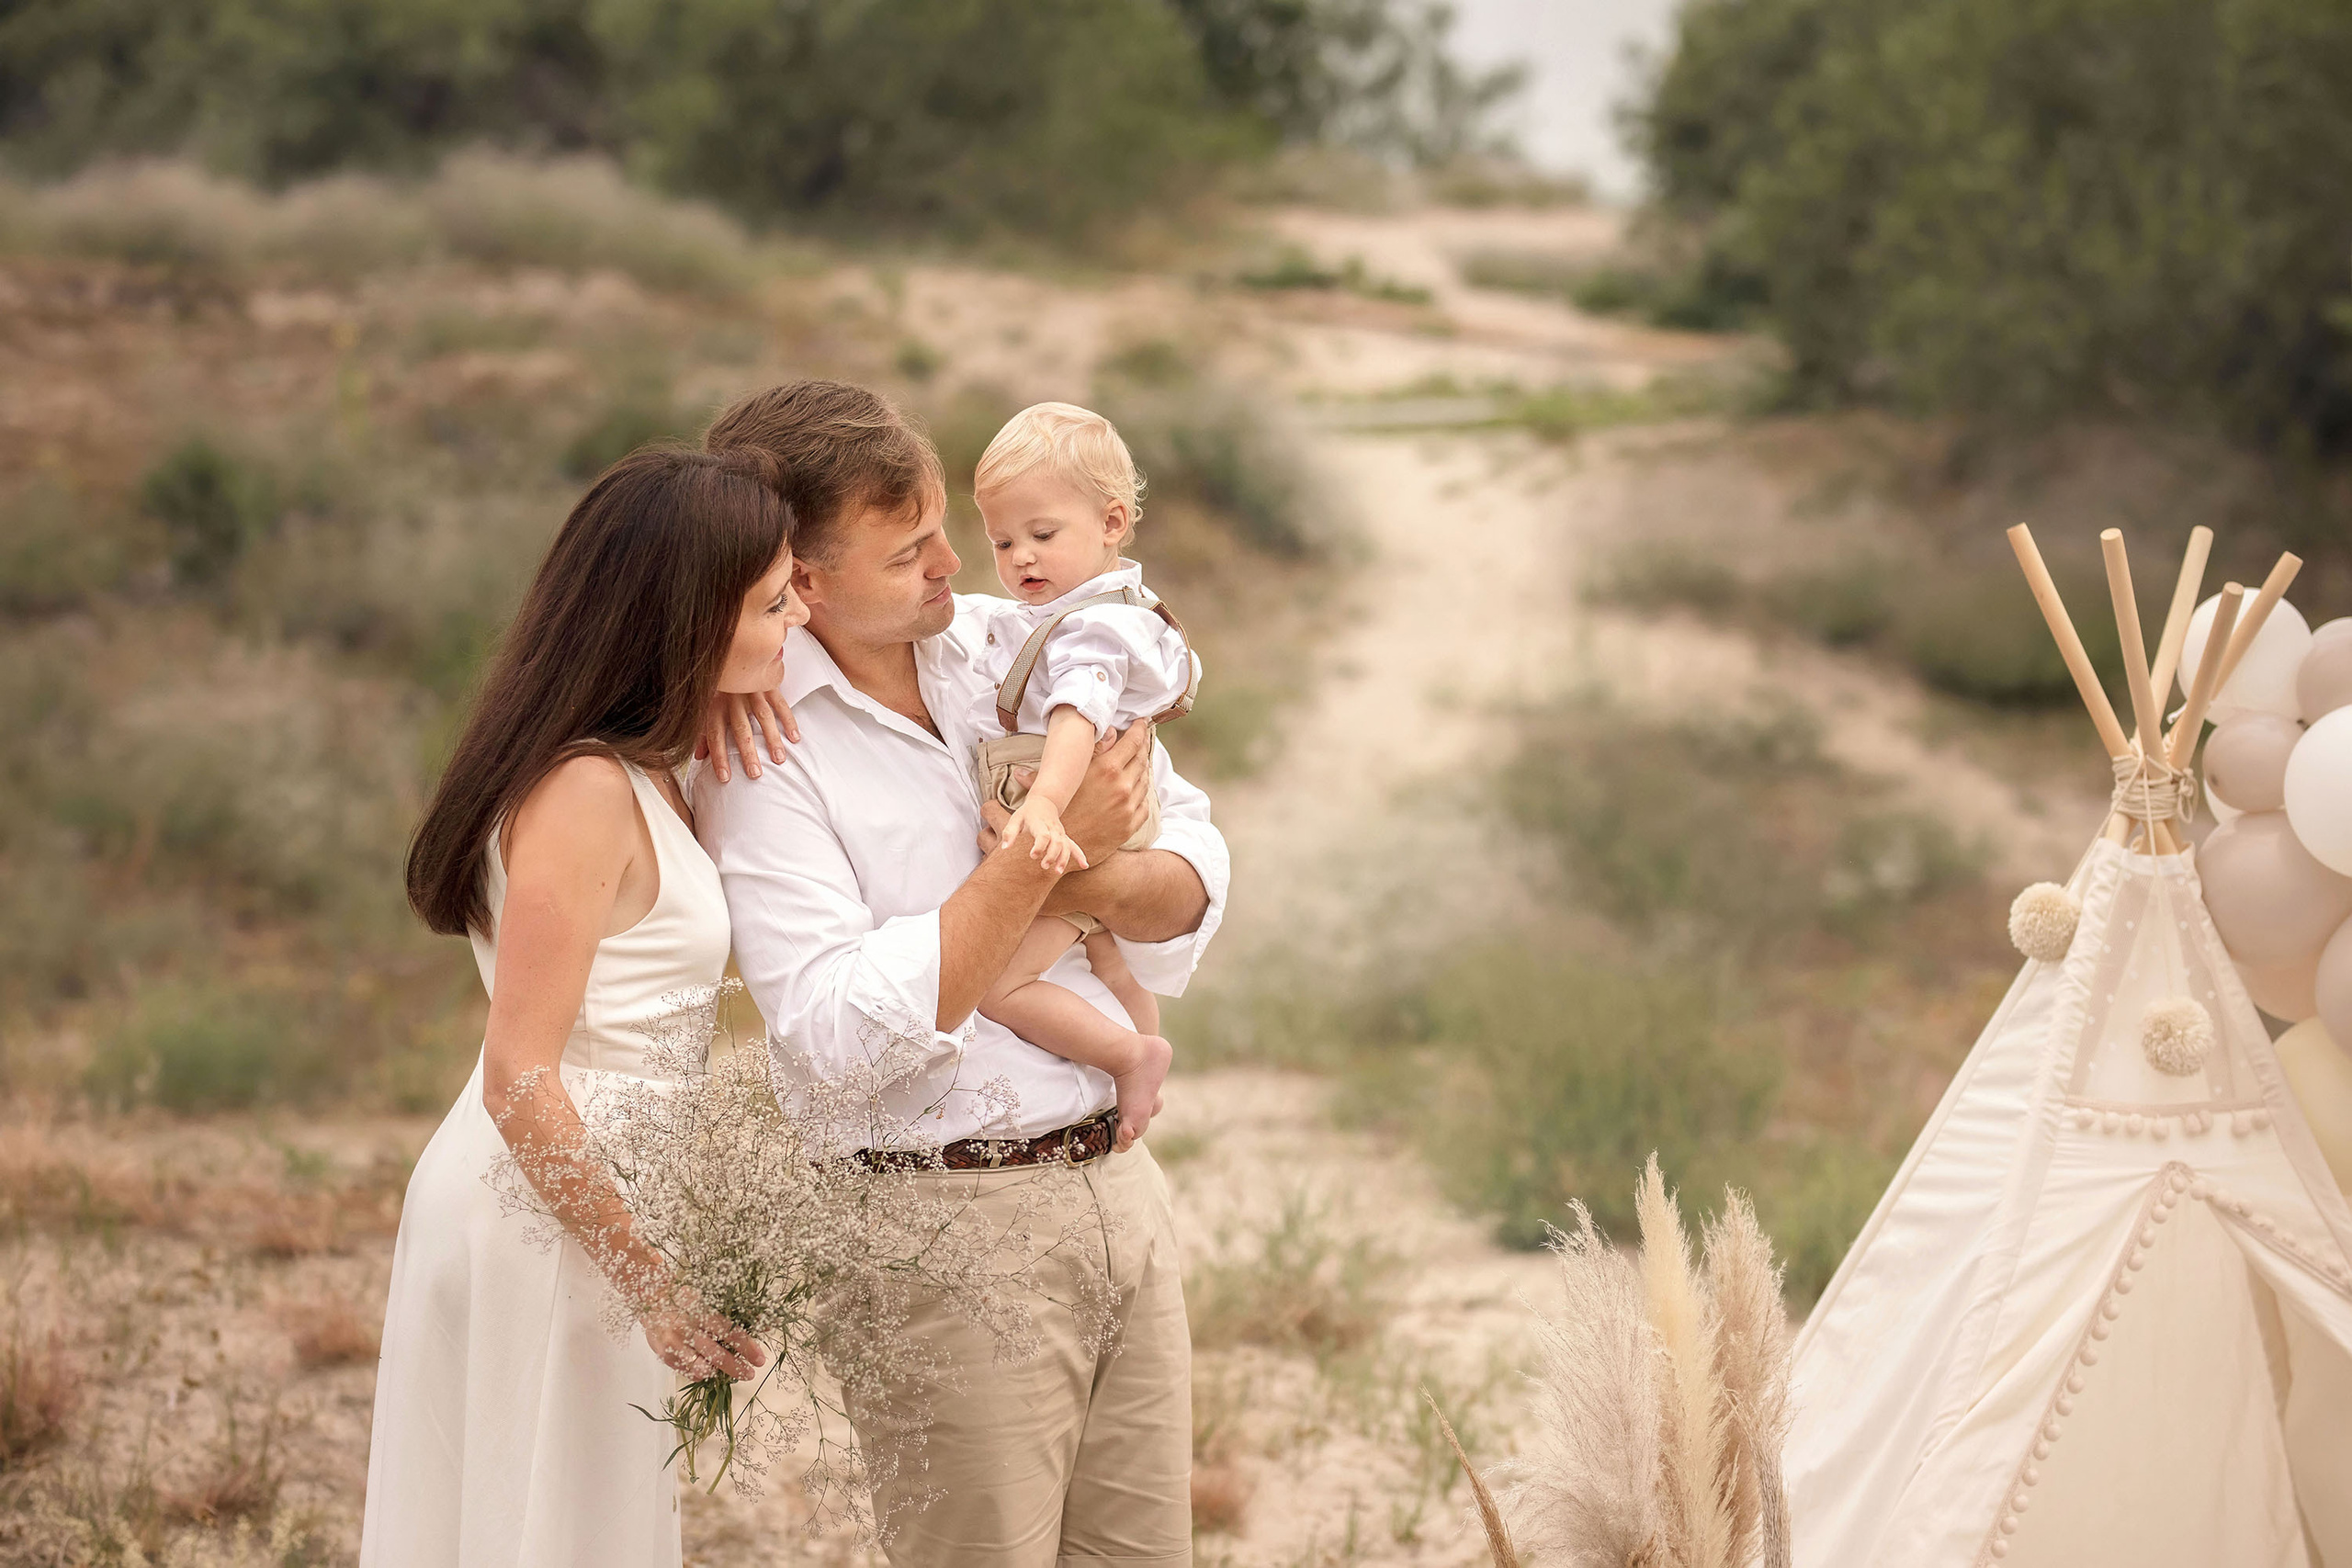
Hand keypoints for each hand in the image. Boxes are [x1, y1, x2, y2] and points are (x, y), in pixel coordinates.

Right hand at [642, 1300, 764, 1382]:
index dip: (748, 1348)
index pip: (730, 1333)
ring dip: (719, 1372)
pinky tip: (708, 1369)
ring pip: (702, 1368)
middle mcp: (687, 1328)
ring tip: (728, 1370)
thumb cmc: (684, 1297)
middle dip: (737, 1367)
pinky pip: (687, 1371)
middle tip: (750, 1373)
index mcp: (702, 1311)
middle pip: (718, 1355)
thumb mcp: (710, 1298)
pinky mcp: (664, 1354)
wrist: (650, 1296)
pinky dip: (700, 1373)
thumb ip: (733, 1314)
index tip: (759, 1359)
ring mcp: (674, 1343)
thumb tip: (764, 1325)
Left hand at [695, 688, 797, 781]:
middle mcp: (733, 699)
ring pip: (763, 718)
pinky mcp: (769, 684)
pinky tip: (795, 738)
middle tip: (755, 774)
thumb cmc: (719, 685)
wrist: (732, 650)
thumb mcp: (705, 705)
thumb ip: (702, 732)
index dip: (719, 757)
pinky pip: (780, 704)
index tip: (725, 778)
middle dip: (748, 753)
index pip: (715, 735)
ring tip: (779, 760)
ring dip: (772, 739)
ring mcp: (752, 691)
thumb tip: (698, 756)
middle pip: (740, 729)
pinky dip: (789, 721)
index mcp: (715, 705)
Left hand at [1004, 799, 1087, 874]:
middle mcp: (1052, 827)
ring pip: (1066, 845)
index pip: (1043, 835)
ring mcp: (1060, 832)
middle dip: (1052, 855)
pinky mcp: (1064, 837)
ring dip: (1063, 859)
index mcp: (1039, 823)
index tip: (1033, 855)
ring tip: (1057, 872)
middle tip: (1043, 866)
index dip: (1040, 846)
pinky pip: (1073, 846)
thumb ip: (1009, 833)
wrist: (1043, 802)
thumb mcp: (1015, 819)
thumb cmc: (1026, 814)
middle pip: (1057, 842)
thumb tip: (1004, 848)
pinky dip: (1079, 855)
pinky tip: (1084, 866)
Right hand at [1059, 723, 1151, 864]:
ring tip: (1137, 765)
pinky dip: (1141, 795)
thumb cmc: (1057, 808)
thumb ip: (1084, 753)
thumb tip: (1089, 734)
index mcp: (1107, 769)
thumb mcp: (1066, 775)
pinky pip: (1144, 804)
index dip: (1140, 729)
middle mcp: (1122, 786)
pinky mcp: (1130, 825)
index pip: (1133, 742)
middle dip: (1142, 748)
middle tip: (1140, 742)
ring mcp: (1128, 807)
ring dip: (1142, 771)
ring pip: (1144, 781)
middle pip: (1142, 760)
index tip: (1143, 722)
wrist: (1059, 847)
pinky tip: (1136, 791)